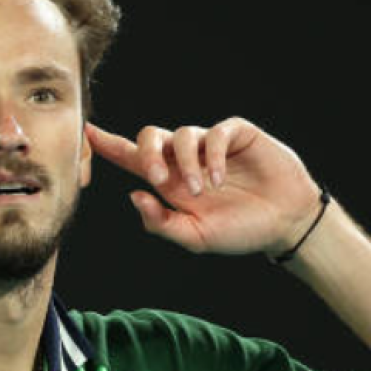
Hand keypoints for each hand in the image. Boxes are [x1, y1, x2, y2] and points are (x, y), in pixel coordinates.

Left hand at [86, 118, 320, 254]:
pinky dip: (210, 156)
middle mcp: (185, 158)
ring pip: (180, 135)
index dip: (108, 144)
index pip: (132, 157)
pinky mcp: (235, 134)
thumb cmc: (239, 230)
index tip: (86, 133)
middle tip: (156, 178)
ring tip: (199, 191)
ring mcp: (210, 144)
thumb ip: (162, 223)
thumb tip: (133, 197)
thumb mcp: (195, 237)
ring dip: (184, 164)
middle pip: (149, 136)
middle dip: (146, 153)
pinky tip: (217, 180)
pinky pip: (213, 133)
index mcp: (169, 181)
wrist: (284, 223)